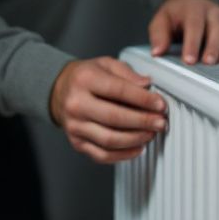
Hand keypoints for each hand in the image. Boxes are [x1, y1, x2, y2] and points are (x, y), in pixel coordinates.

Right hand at [48, 57, 166, 163]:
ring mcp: (75, 125)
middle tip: (160, 122)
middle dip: (143, 122)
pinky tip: (137, 148)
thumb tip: (146, 85)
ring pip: (110, 139)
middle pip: (115, 117)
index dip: (143, 99)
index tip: (160, 104)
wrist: (59, 91)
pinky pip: (102, 155)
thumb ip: (127, 73)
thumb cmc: (85, 77)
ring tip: (151, 134)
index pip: (119, 91)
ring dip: (136, 139)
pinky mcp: (77, 142)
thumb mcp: (105, 64)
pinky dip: (123, 155)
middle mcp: (76, 103)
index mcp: (84, 80)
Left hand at [148, 0, 218, 64]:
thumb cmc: (176, 14)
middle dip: (214, 47)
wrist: (191, 2)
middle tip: (207, 63)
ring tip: (214, 66)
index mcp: (194, 8)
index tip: (189, 60)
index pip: (195, 25)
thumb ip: (158, 35)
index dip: (192, 43)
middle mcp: (213, 12)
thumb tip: (157, 52)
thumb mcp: (161, 20)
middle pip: (218, 28)